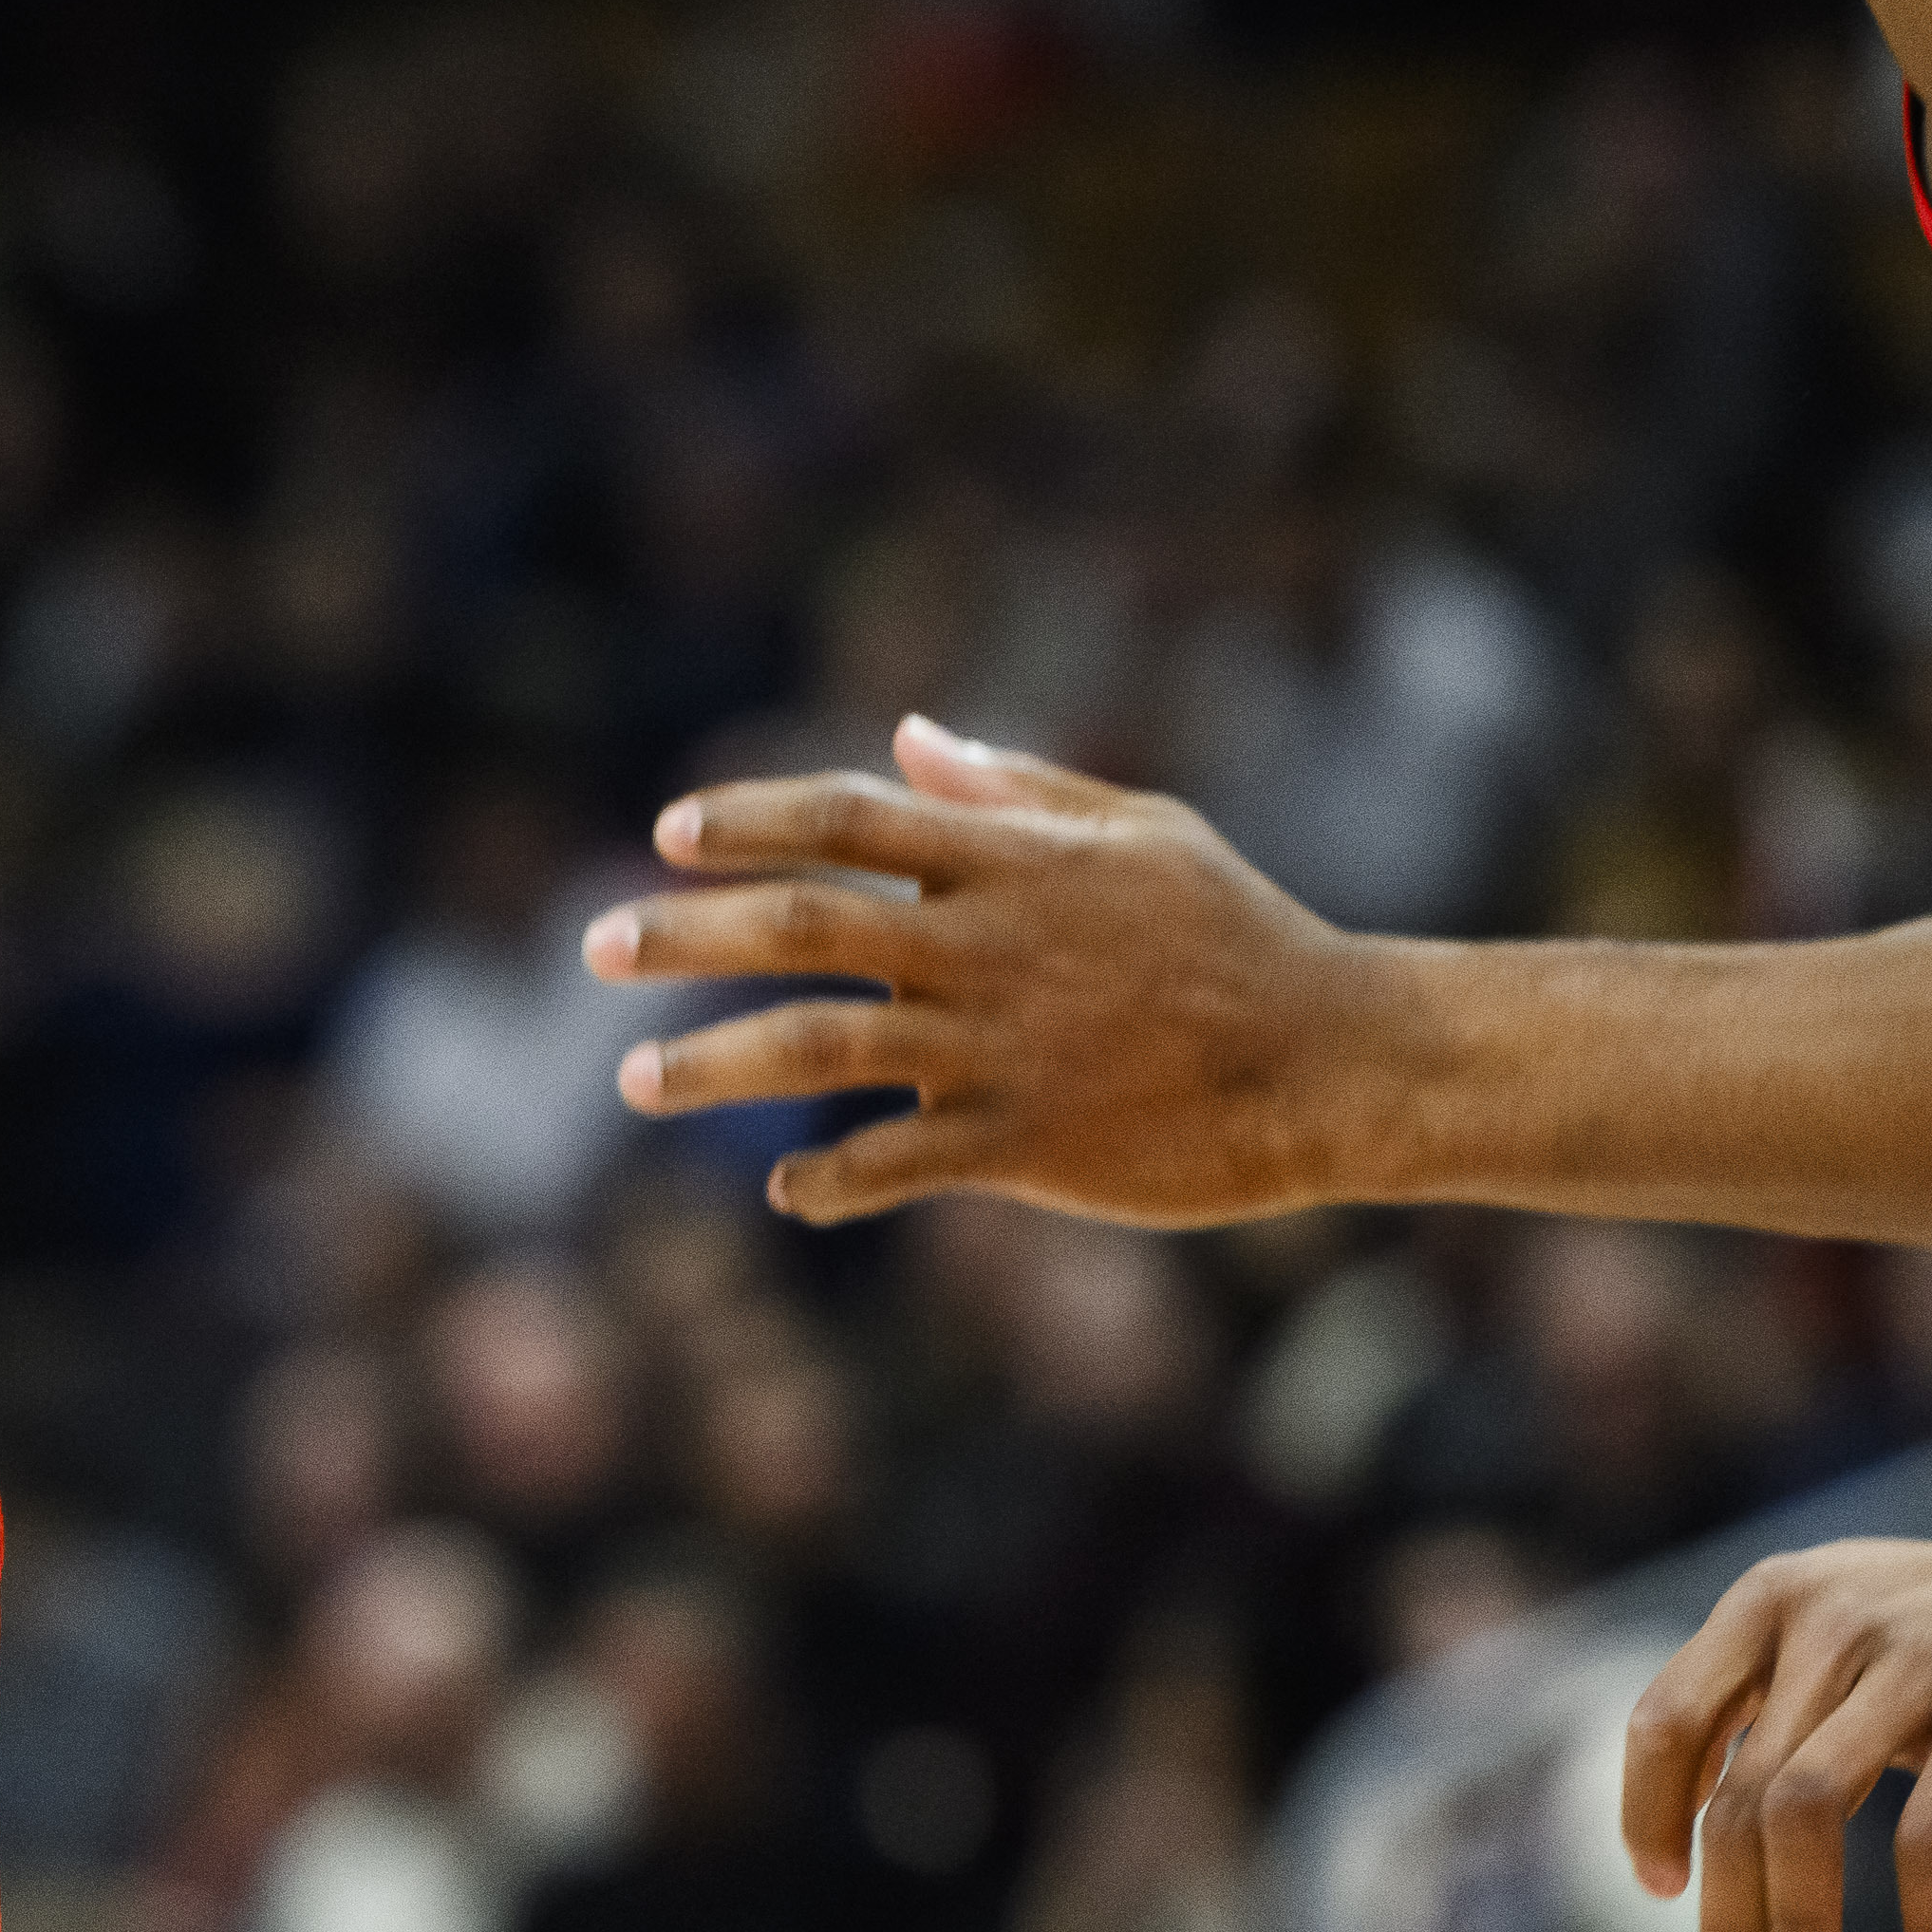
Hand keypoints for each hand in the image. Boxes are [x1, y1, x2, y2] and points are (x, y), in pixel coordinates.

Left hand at [586, 722, 1389, 1229]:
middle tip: (597, 944)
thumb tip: (904, 737)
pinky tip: (783, 1193)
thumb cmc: (1238, 934)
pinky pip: (891, 1165)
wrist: (1334, 1060)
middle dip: (687, 934)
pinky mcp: (1020, 1144)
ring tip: (633, 1080)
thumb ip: (1013, 790)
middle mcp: (987, 949)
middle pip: (803, 927)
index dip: (751, 820)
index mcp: (1013, 863)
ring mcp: (997, 1049)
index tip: (668, 831)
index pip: (848, 817)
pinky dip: (826, 1181)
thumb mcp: (1141, 832)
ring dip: (713, 1064)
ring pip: (817, 1051)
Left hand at [1620, 1517, 1931, 1931]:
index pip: (1666, 1720)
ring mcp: (1914, 1660)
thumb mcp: (1840, 1629)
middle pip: (1739, 1793)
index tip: (1662, 1888)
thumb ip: (1763, 1700)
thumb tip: (1687, 1829)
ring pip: (1807, 1809)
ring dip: (1800, 1915)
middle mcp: (1829, 1620)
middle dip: (1727, 1910)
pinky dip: (1928, 1907)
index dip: (1647, 1814)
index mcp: (1771, 1602)